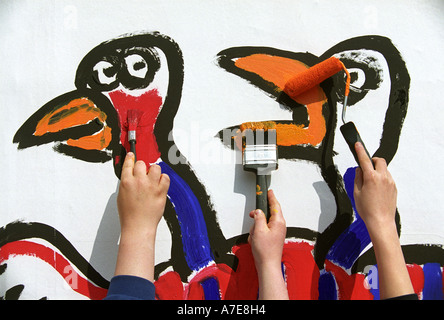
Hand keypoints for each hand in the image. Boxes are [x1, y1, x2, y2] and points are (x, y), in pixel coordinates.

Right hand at [114, 153, 169, 280]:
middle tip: (144, 174)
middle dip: (143, 167)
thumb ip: (127, 184)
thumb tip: (131, 177)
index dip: (130, 158)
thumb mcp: (122, 196)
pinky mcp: (161, 191)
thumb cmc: (129, 214)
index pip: (128, 163)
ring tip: (153, 178)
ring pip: (155, 167)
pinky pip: (165, 177)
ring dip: (154, 171)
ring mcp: (150, 185)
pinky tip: (160, 184)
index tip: (132, 155)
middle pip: (142, 163)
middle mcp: (138, 181)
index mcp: (126, 182)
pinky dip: (163, 179)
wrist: (138, 226)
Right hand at [248, 189, 287, 299]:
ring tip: (255, 236)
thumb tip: (258, 211)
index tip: (269, 191)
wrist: (267, 265)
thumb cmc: (265, 250)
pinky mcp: (273, 237)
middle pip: (268, 214)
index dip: (271, 197)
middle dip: (258, 218)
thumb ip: (258, 217)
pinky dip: (257, 234)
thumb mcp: (259, 230)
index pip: (275, 205)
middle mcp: (279, 226)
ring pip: (263, 223)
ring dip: (256, 228)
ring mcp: (276, 232)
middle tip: (253, 217)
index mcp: (278, 222)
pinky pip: (263, 231)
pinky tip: (255, 240)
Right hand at [353, 142, 413, 298]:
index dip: (360, 150)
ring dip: (377, 170)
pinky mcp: (394, 187)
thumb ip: (358, 178)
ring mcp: (390, 182)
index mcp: (371, 178)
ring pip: (384, 169)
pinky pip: (387, 177)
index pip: (364, 160)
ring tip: (370, 183)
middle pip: (379, 160)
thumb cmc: (366, 209)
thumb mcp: (356, 193)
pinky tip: (376, 189)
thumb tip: (360, 170)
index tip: (357, 144)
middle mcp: (383, 177)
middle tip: (366, 167)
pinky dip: (381, 178)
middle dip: (372, 160)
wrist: (381, 221)